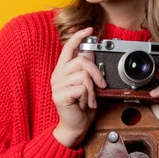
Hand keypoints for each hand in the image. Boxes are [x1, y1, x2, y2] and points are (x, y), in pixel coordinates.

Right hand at [51, 27, 106, 147]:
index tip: (89, 29)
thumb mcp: (88, 86)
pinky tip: (85, 104)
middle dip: (96, 73)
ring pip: (83, 75)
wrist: (75, 127)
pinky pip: (81, 88)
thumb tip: (92, 54)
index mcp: (62, 70)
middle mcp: (57, 75)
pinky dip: (89, 97)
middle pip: (81, 61)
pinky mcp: (60, 95)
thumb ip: (88, 71)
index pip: (68, 48)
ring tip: (90, 99)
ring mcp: (57, 85)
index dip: (78, 37)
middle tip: (101, 85)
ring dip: (92, 89)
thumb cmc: (82, 108)